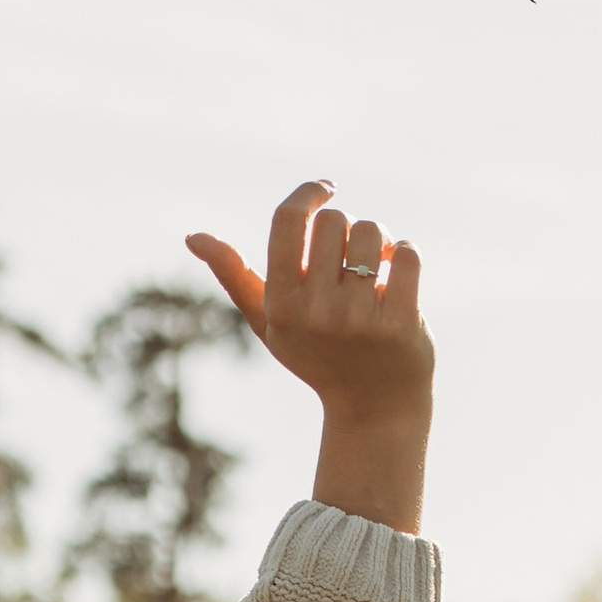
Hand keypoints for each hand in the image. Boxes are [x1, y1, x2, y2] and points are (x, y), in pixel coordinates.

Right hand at [186, 179, 432, 534]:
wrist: (374, 411)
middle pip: (335, 221)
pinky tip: (399, 276)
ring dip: (380, 240)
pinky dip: (406, 255)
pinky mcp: (400, 324)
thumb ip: (234, 277)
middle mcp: (317, 312)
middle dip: (348, 228)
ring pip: (373, 232)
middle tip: (353, 255)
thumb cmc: (318, 358)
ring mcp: (359, 320)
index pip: (287, 221)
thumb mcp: (269, 323)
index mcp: (281, 306)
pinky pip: (408, 255)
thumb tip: (192, 237)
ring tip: (378, 266)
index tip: (326, 189)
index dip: (308, 193)